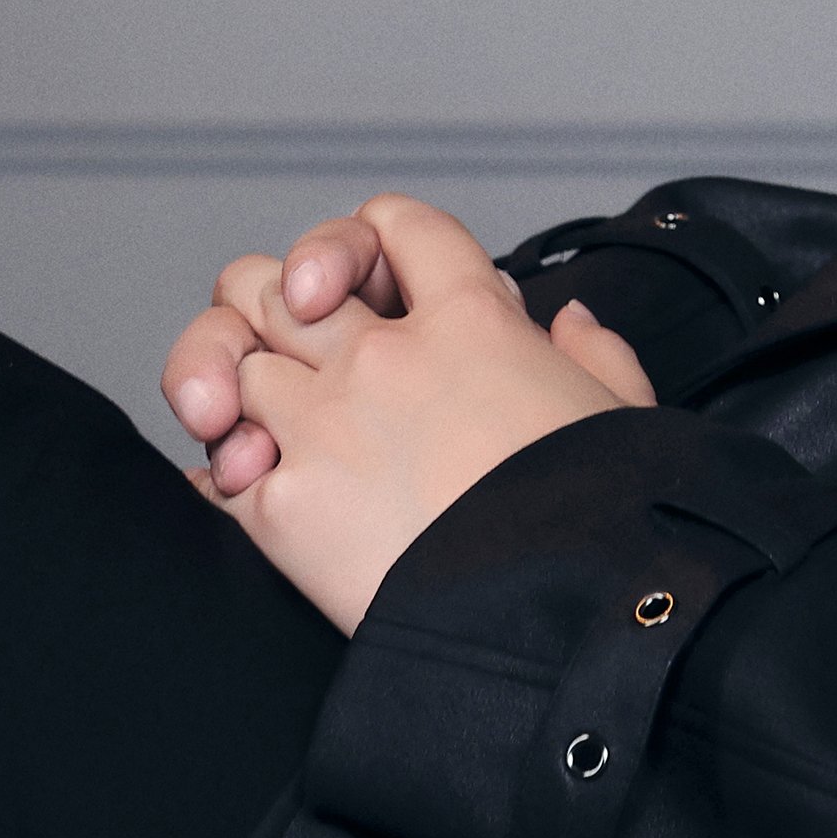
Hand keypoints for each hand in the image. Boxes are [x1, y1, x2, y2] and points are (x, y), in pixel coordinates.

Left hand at [167, 193, 655, 631]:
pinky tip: (254, 487)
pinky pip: (214, 470)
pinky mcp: (282, 507)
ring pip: (229, 361)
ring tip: (257, 423)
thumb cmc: (601, 519)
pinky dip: (227, 475)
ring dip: (236, 390)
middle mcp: (384, 358)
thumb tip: (571, 323)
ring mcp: (324, 427)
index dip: (369, 240)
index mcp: (473, 321)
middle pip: (271, 281)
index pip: (392, 224)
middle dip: (269, 305)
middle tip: (286, 343)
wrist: (556, 612)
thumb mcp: (623, 411)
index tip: (370, 280)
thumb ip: (596, 352)